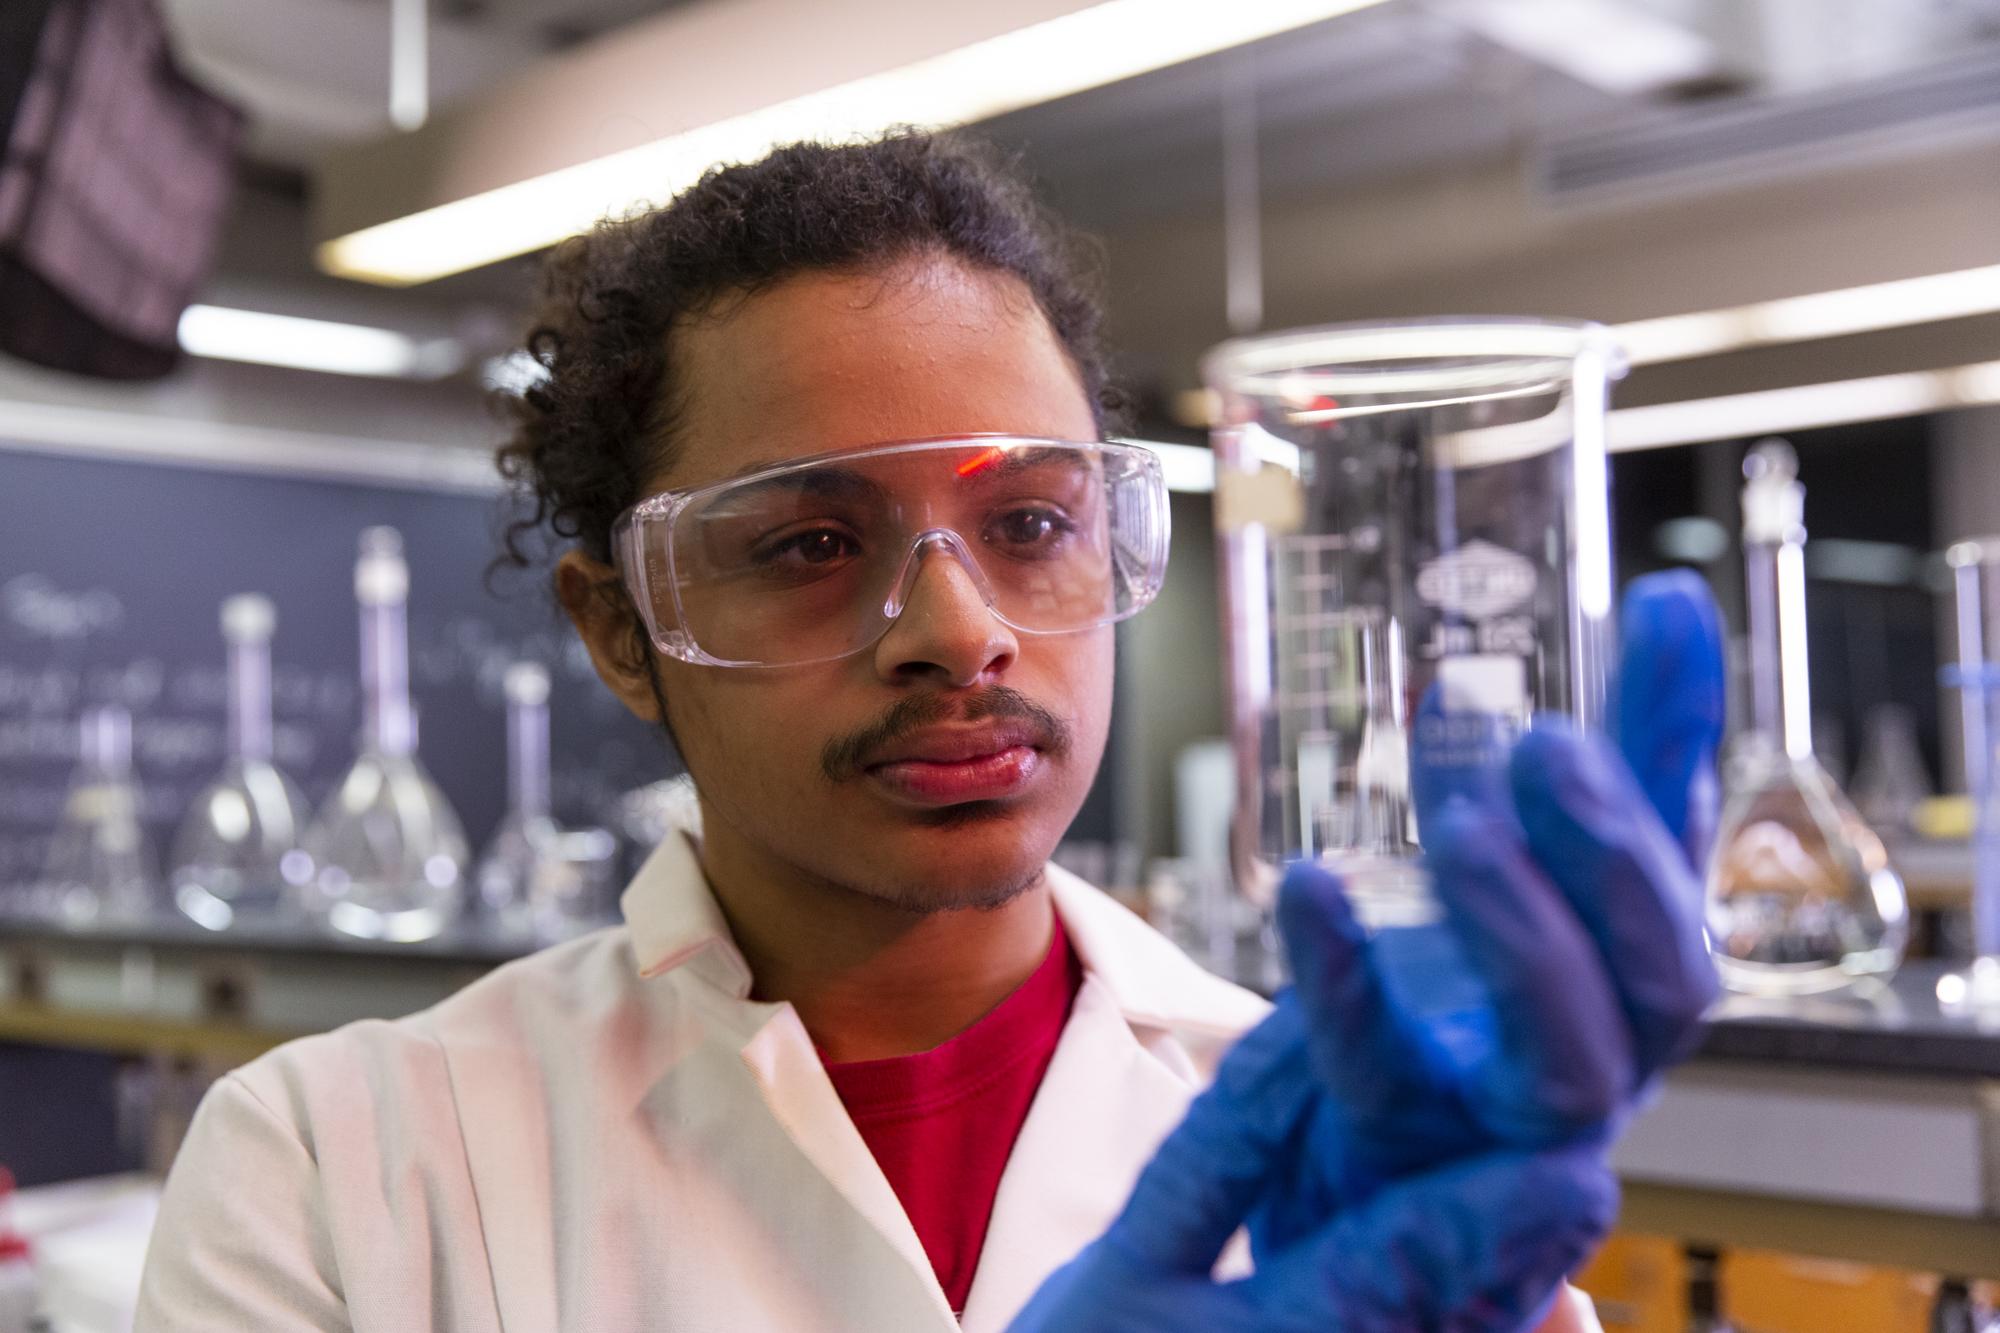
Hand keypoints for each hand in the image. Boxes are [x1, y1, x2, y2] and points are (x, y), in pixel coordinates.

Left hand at [1008, 572, 1722, 1330]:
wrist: (1338, 1165)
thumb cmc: (1453, 1011)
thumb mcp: (1525, 874)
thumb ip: (1591, 766)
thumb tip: (1665, 605)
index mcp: (1621, 976)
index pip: (1680, 856)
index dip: (1681, 736)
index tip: (1654, 601)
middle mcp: (1591, 1051)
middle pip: (1663, 982)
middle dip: (1614, 857)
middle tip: (1544, 745)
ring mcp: (1497, 1113)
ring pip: (1568, 1057)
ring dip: (1526, 933)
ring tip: (1460, 829)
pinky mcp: (1390, 1143)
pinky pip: (1378, 1072)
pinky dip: (1350, 982)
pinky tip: (1314, 884)